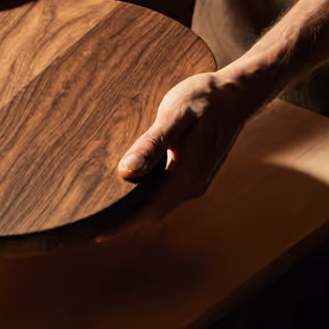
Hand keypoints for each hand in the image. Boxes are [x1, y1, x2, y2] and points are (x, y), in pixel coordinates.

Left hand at [97, 68, 268, 241]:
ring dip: (133, 211)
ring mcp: (194, 181)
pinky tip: (128, 190)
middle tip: (90, 227)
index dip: (122, 226)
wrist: (237, 93)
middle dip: (123, 223)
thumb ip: (151, 143)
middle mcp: (192, 185)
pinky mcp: (193, 173)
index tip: (95, 236)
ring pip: (158, 204)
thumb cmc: (205, 100)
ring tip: (103, 213)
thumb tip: (126, 171)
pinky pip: (165, 193)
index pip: (149, 212)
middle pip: (152, 214)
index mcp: (186, 176)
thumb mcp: (175, 115)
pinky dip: (144, 198)